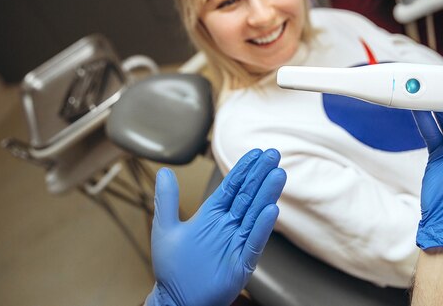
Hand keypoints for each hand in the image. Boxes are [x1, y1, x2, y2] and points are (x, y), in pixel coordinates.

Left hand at [146, 148, 286, 305]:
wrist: (176, 300)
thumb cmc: (172, 268)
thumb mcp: (165, 228)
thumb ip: (167, 200)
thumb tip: (164, 172)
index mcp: (212, 214)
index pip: (232, 186)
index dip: (244, 169)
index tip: (257, 152)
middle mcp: (228, 225)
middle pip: (248, 195)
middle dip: (260, 174)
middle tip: (274, 154)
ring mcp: (237, 242)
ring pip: (255, 214)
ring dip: (266, 194)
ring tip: (277, 174)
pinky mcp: (242, 262)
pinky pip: (254, 242)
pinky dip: (263, 227)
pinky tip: (272, 210)